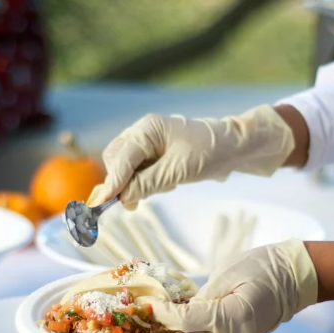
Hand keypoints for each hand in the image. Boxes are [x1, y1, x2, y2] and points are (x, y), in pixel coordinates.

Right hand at [88, 104, 294, 209]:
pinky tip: (166, 184)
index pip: (120, 158)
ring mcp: (148, 145)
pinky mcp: (155, 157)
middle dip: (122, 183)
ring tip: (161, 188)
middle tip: (133, 204)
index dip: (111, 182)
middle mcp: (143, 134)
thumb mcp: (177, 171)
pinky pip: (140, 173)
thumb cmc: (209, 153)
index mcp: (147, 129)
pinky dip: (146, 184)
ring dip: (135, 185)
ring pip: (127, 169)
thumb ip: (147, 184)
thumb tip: (122, 198)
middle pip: (116, 161)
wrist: (233, 149)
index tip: (100, 204)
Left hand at [139, 239, 317, 332]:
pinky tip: (182, 325)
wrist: (295, 275)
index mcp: (236, 317)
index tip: (149, 306)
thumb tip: (185, 310)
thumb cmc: (265, 266)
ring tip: (158, 327)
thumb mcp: (229, 272)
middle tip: (144, 327)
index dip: (166, 315)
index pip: (191, 321)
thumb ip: (205, 295)